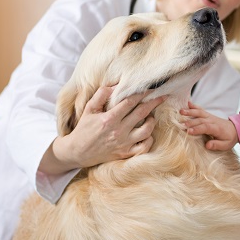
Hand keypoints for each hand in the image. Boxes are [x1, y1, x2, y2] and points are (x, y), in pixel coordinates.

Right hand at [41, 87, 164, 173]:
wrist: (77, 152)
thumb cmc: (84, 129)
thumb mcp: (89, 109)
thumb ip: (101, 95)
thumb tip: (115, 86)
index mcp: (109, 118)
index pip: (130, 102)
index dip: (142, 93)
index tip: (150, 88)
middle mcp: (118, 131)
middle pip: (142, 113)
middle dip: (154, 102)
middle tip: (162, 96)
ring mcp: (123, 143)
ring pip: (146, 131)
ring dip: (152, 121)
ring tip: (152, 116)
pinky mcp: (125, 154)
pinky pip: (144, 147)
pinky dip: (149, 140)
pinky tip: (148, 134)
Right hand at [180, 102, 238, 150]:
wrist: (235, 129)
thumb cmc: (229, 138)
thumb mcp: (226, 145)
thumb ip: (217, 145)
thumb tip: (207, 146)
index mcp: (217, 128)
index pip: (206, 127)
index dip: (197, 129)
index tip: (188, 131)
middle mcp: (212, 120)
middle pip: (200, 120)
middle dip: (190, 122)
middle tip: (180, 124)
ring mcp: (210, 116)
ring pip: (199, 113)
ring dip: (190, 111)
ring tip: (181, 112)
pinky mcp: (207, 114)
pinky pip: (201, 109)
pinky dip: (194, 106)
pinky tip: (187, 103)